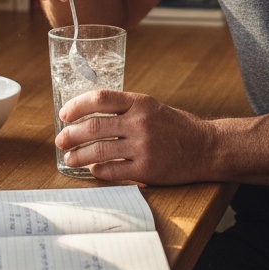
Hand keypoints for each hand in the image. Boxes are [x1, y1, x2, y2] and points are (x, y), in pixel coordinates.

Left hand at [57, 90, 216, 184]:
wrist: (207, 147)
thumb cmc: (177, 127)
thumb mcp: (153, 107)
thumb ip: (126, 108)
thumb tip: (88, 115)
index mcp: (141, 102)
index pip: (100, 98)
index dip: (76, 106)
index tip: (64, 114)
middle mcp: (140, 122)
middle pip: (93, 127)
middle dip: (70, 134)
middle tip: (61, 140)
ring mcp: (143, 147)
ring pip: (98, 151)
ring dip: (78, 155)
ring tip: (70, 157)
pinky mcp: (146, 169)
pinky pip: (112, 170)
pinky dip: (97, 170)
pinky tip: (93, 169)